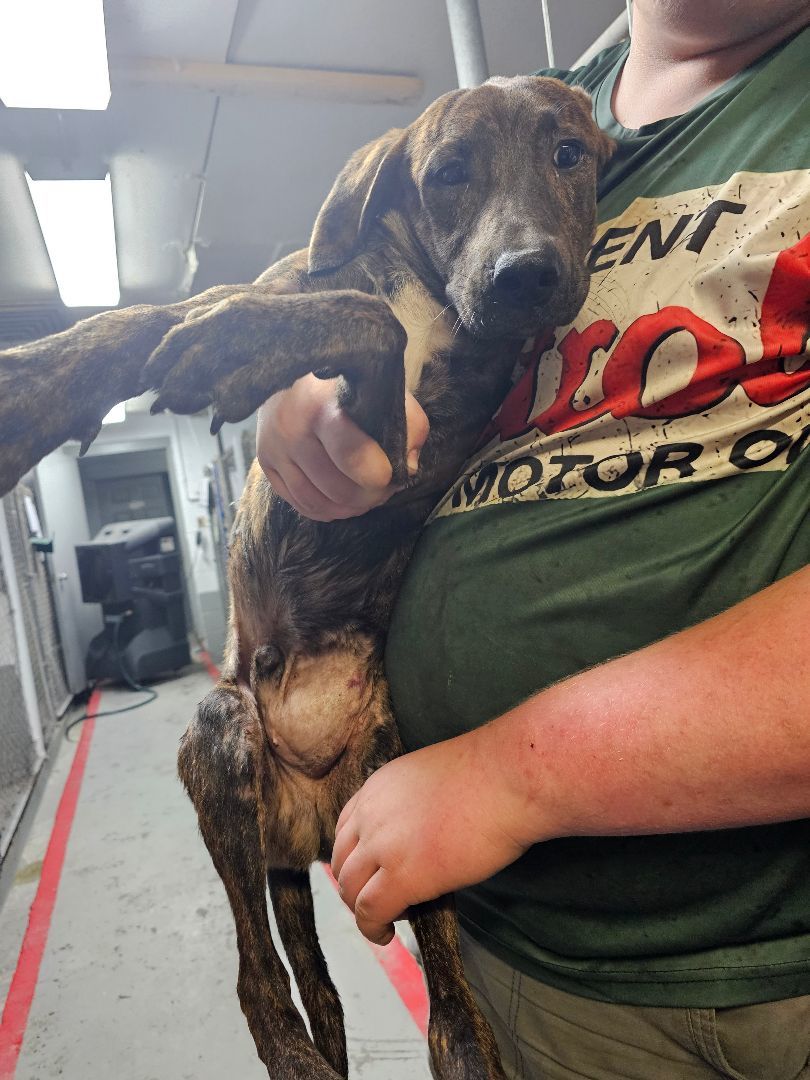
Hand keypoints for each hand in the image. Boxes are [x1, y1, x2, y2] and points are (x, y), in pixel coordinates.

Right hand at [256, 373, 428, 520]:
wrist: (291, 371)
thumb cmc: (345, 384)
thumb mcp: (382, 390)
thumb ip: (408, 424)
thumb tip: (407, 468)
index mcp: (322, 404)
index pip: (349, 453)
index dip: (376, 475)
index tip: (390, 475)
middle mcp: (291, 427)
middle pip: (337, 488)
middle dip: (369, 495)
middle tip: (383, 487)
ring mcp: (274, 448)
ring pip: (318, 502)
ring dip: (349, 507)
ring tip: (366, 495)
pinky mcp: (265, 463)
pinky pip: (300, 505)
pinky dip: (327, 510)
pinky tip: (342, 500)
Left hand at [330, 727, 531, 944]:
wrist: (508, 779)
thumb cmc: (489, 775)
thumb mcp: (432, 779)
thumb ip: (412, 805)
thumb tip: (417, 835)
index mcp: (378, 787)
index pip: (345, 829)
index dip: (353, 856)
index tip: (369, 872)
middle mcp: (371, 814)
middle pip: (342, 862)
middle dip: (355, 886)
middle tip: (377, 900)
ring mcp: (382, 845)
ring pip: (350, 890)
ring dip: (363, 909)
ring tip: (385, 920)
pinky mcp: (402, 876)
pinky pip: (370, 912)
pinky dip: (372, 929)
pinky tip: (386, 934)